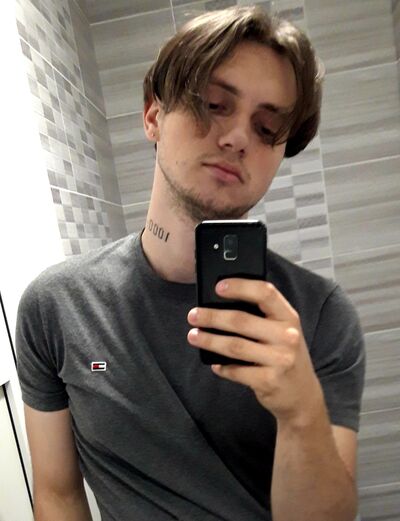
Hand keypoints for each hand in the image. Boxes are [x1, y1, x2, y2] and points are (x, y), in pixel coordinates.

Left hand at [187, 279, 323, 427]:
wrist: (303, 396)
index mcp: (289, 317)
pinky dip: (222, 367)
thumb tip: (223, 303)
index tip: (218, 286)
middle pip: (241, 320)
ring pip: (235, 345)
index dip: (240, 286)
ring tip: (194, 336)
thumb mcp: (283, 331)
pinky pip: (237, 371)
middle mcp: (287, 336)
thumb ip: (262, 316)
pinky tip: (215, 365)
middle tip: (194, 315)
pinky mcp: (270, 381)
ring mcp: (280, 360)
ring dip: (210, 340)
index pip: (265, 292)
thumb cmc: (285, 356)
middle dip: (212, 317)